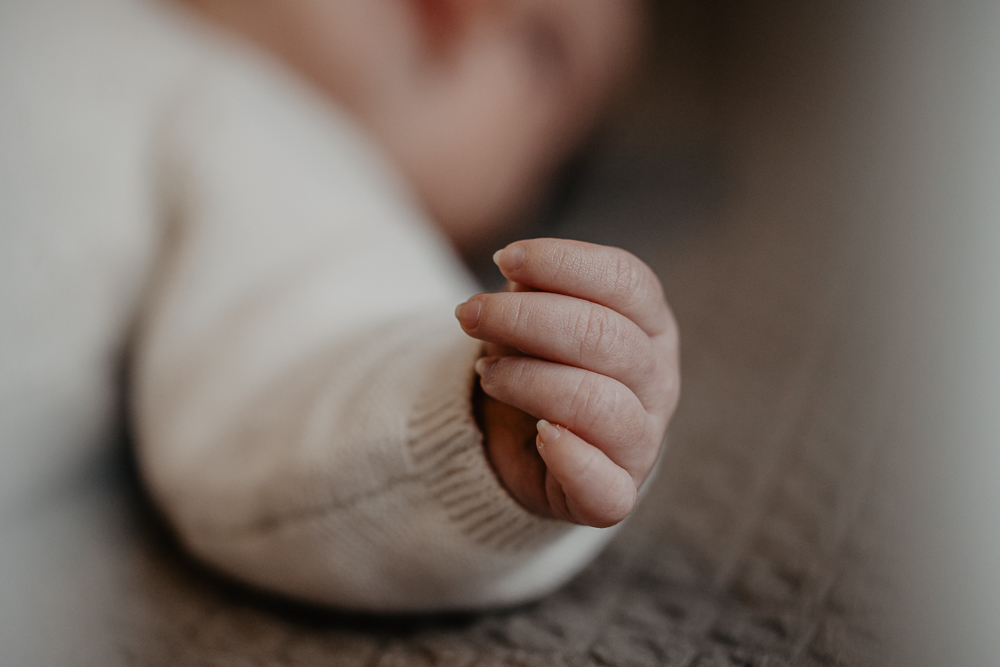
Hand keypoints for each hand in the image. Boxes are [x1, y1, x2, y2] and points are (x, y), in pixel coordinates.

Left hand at [455, 238, 679, 527]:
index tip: (503, 260)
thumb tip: (519, 278)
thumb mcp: (532, 316)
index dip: (563, 262)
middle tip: (469, 315)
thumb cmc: (536, 363)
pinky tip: (541, 435)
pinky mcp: (616, 493)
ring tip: (486, 373)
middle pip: (605, 336)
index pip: (625, 280)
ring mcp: (643, 439)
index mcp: (650, 324)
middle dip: (525, 318)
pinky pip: (607, 486)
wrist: (523, 440)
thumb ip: (534, 292)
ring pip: (599, 403)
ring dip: (529, 380)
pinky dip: (572, 458)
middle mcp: (658, 379)